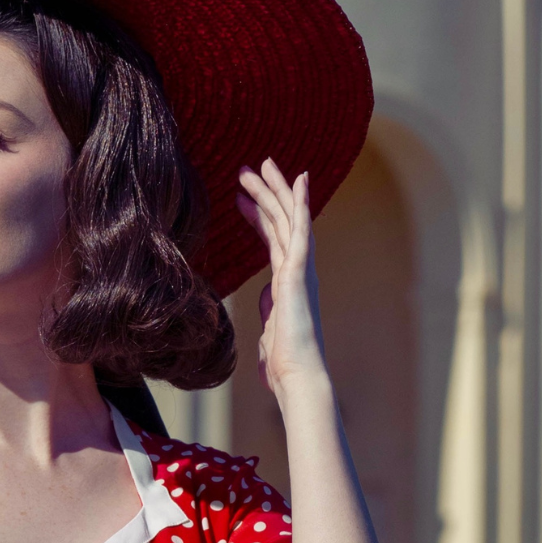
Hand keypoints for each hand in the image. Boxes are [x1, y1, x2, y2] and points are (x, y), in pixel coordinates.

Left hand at [235, 158, 329, 402]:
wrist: (296, 376)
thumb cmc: (282, 364)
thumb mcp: (269, 331)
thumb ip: (269, 312)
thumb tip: (266, 299)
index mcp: (287, 283)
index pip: (272, 241)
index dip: (257, 217)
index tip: (240, 200)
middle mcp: (298, 270)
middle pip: (280, 222)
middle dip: (265, 194)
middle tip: (247, 169)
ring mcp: (300, 269)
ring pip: (287, 219)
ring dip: (272, 191)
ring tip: (255, 166)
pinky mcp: (300, 272)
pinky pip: (301, 230)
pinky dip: (300, 204)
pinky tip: (298, 179)